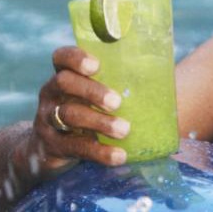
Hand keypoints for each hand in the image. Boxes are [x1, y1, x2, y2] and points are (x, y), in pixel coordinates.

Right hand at [32, 46, 130, 167]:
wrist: (51, 150)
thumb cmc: (87, 112)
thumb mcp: (95, 96)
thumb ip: (118, 83)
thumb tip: (165, 78)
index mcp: (64, 75)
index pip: (62, 57)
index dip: (75, 58)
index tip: (96, 65)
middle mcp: (51, 93)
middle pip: (64, 83)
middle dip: (92, 91)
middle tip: (117, 102)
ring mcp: (48, 119)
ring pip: (69, 115)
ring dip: (99, 122)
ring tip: (124, 130)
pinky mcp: (53, 146)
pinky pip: (75, 147)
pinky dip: (99, 152)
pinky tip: (119, 155)